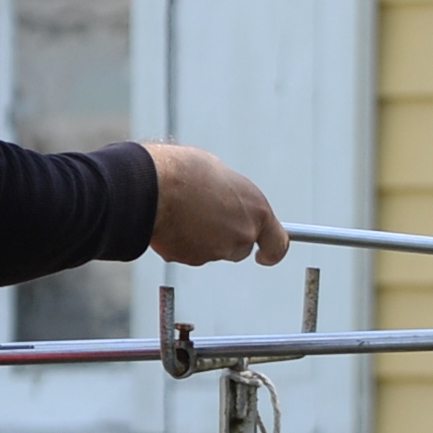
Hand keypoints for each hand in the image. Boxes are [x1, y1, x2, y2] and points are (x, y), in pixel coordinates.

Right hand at [147, 143, 286, 267]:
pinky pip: (190, 253)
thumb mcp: (222, 175)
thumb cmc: (186, 172)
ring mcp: (217, 251)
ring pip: (214, 250)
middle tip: (208, 216)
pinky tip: (173, 222)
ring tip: (185, 212)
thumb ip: (234, 198)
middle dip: (227, 237)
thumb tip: (230, 203)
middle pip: (241, 248)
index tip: (265, 255)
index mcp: (257, 211)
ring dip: (203, 238)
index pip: (278, 244)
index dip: (271, 251)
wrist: (153, 186)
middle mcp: (242, 235)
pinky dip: (183, 243)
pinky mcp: (192, 259)